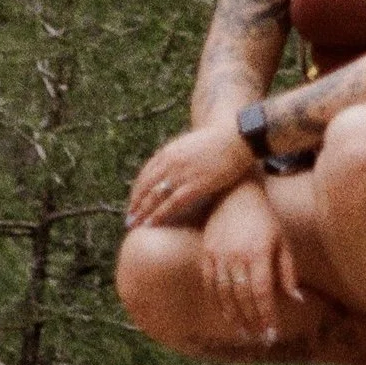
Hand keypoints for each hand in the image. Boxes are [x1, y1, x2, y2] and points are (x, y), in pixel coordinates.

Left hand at [125, 123, 254, 230]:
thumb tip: (166, 167)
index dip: (136, 191)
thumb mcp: (188, 144)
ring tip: (135, 225)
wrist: (236, 139)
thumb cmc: (216, 142)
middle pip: (145, 187)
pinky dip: (159, 215)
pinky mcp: (195, 186)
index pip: (145, 174)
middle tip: (128, 219)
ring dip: (142, 212)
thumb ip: (175, 155)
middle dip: (135, 204)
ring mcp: (182, 175)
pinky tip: (152, 224)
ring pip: (154, 197)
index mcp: (168, 152)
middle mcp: (171, 163)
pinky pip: (171, 204)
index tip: (132, 202)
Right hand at [203, 180, 303, 346]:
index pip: (262, 293)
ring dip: (234, 316)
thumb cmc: (265, 219)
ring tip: (244, 332)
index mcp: (259, 253)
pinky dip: (217, 302)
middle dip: (252, 321)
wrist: (236, 193)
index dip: (267, 316)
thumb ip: (288, 271)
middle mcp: (237, 256)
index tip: (272, 333)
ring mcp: (219, 255)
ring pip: (224, 294)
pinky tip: (226, 314)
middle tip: (260, 338)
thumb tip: (297, 300)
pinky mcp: (206, 253)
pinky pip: (210, 284)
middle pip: (243, 297)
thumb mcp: (282, 241)